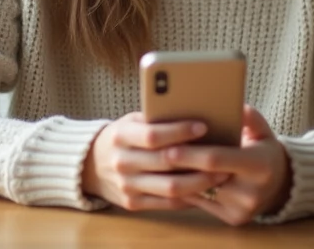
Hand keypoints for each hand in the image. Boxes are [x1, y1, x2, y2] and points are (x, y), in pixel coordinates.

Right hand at [82, 112, 231, 211]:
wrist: (91, 165)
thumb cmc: (123, 137)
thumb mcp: (131, 121)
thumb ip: (155, 118)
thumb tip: (193, 109)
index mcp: (121, 136)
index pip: (153, 135)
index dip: (180, 131)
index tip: (204, 126)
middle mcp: (122, 162)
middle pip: (165, 163)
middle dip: (197, 158)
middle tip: (222, 153)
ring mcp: (127, 186)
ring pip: (170, 187)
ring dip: (199, 182)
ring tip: (221, 174)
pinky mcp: (133, 203)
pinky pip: (167, 203)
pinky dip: (189, 197)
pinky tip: (206, 189)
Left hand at [167, 105, 292, 225]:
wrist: (280, 185)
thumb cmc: (265, 151)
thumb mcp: (263, 131)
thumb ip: (251, 117)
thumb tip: (236, 106)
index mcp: (260, 165)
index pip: (218, 160)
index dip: (192, 154)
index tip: (171, 146)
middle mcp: (251, 191)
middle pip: (205, 177)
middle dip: (181, 165)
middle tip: (158, 153)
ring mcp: (241, 208)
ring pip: (201, 193)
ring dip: (181, 178)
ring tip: (163, 163)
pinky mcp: (233, 219)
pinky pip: (203, 204)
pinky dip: (188, 190)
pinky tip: (177, 177)